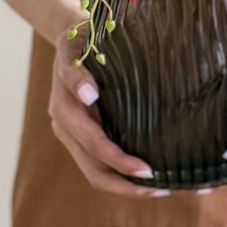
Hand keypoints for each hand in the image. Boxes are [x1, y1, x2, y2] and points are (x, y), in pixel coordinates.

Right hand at [47, 26, 162, 196]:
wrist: (70, 37)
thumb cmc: (81, 39)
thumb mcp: (76, 46)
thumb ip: (77, 70)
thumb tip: (88, 94)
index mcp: (65, 109)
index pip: (94, 145)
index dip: (119, 161)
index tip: (148, 170)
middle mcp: (65, 128)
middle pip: (94, 171)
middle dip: (125, 185)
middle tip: (161, 188)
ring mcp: (73, 136)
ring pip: (96, 174)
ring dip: (125, 186)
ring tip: (160, 188)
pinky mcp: (83, 137)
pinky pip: (100, 164)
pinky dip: (121, 175)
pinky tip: (146, 176)